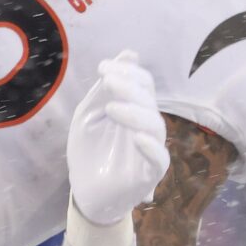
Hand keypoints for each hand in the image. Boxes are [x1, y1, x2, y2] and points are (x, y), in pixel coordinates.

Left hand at [68, 51, 169, 225]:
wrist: (85, 191)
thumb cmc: (88, 151)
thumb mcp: (89, 115)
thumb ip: (105, 89)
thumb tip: (129, 54)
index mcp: (135, 109)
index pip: (143, 84)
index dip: (127, 72)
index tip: (103, 67)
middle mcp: (147, 126)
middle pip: (148, 101)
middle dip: (129, 88)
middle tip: (109, 81)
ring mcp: (150, 149)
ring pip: (155, 125)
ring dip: (135, 113)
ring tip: (112, 108)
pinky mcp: (151, 174)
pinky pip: (160, 159)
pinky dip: (151, 147)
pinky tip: (136, 138)